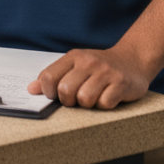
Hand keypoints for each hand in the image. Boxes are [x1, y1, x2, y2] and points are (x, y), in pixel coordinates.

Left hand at [26, 46, 150, 108]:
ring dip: (88, 105)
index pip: (49, 77)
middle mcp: (88, 62)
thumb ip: (54, 76)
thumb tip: (31, 89)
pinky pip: (105, 103)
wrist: (133, 59)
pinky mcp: (121, 84)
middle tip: (77, 99)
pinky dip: (105, 106)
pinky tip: (108, 97)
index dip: (49, 92)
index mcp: (73, 57)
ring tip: (94, 97)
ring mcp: (105, 72)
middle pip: (65, 91)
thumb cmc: (99, 67)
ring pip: (84, 99)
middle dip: (69, 101)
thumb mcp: (75, 65)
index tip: (57, 96)